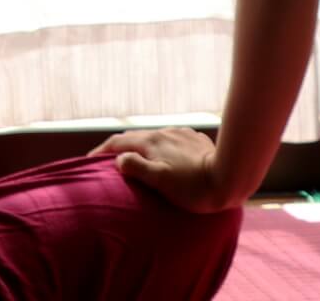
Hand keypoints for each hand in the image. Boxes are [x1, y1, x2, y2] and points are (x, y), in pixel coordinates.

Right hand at [87, 127, 237, 214]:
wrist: (230, 178)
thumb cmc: (193, 187)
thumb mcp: (160, 181)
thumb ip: (136, 167)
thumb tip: (118, 159)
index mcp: (151, 142)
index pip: (118, 142)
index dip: (101, 151)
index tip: (88, 161)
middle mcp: (163, 132)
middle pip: (135, 138)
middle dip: (120, 148)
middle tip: (109, 162)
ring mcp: (180, 134)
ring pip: (154, 139)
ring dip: (142, 148)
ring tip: (139, 162)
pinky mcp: (195, 139)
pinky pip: (171, 141)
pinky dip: (161, 148)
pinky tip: (167, 158)